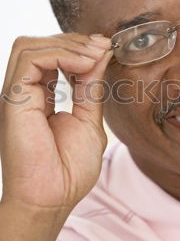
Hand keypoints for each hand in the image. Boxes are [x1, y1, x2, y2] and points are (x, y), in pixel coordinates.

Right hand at [0, 33, 111, 212]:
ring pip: (30, 45)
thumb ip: (91, 86)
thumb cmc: (69, 169)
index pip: (53, 57)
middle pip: (40, 45)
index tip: (106, 48)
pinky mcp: (13, 98)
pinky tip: (84, 64)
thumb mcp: (89, 119)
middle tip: (103, 46)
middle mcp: (26, 92)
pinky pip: (29, 58)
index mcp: (41, 96)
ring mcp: (17, 94)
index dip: (79, 47)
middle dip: (76, 41)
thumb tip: (101, 53)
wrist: (53, 199)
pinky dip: (60, 54)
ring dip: (68, 44)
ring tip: (95, 55)